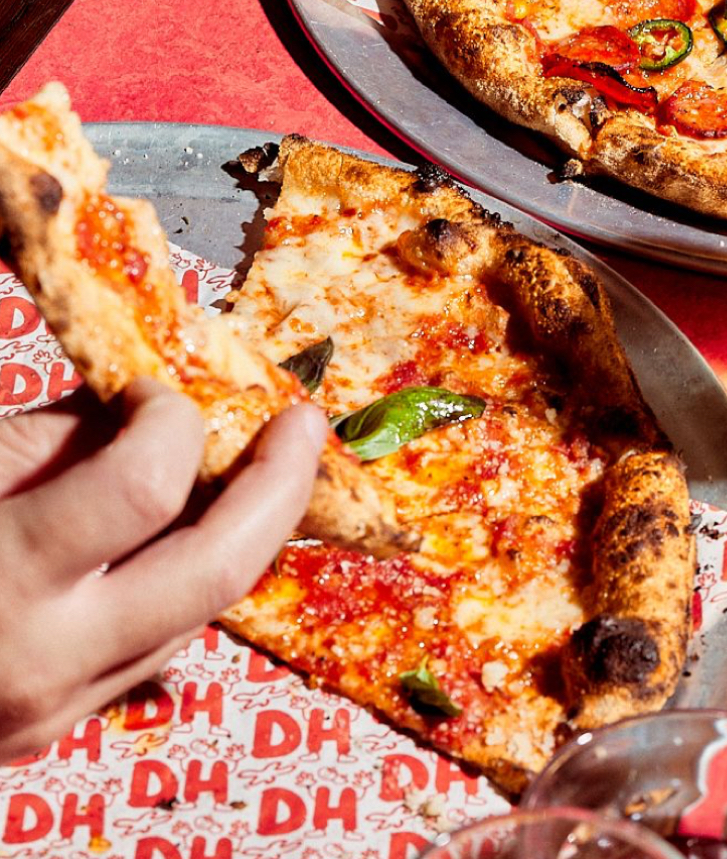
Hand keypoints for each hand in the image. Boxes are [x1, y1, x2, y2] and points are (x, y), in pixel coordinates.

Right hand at [0, 381, 325, 760]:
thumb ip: (66, 437)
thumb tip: (161, 403)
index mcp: (6, 577)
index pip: (146, 488)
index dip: (172, 419)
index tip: (161, 391)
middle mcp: (48, 660)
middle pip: (217, 569)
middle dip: (281, 486)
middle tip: (304, 423)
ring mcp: (60, 710)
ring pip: (203, 613)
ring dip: (244, 533)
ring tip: (262, 466)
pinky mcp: (62, 728)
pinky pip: (159, 645)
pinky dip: (186, 578)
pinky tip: (190, 528)